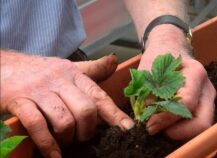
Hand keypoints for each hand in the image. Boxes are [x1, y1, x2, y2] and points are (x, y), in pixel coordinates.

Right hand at [0, 52, 133, 157]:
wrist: (4, 65)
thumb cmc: (40, 71)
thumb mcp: (68, 67)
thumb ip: (92, 69)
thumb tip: (114, 62)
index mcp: (74, 74)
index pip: (99, 95)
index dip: (115, 114)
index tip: (127, 129)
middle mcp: (59, 80)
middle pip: (85, 110)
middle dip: (88, 130)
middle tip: (83, 137)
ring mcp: (39, 91)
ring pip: (64, 120)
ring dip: (68, 138)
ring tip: (66, 142)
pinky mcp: (19, 101)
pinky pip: (38, 126)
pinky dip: (48, 145)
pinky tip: (53, 155)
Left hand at [138, 25, 215, 140]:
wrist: (170, 50)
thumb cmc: (158, 58)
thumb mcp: (148, 70)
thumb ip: (146, 92)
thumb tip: (145, 117)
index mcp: (195, 73)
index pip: (186, 102)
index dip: (166, 118)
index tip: (148, 125)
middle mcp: (207, 89)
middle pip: (202, 123)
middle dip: (178, 133)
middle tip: (157, 131)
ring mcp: (208, 100)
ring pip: (200, 127)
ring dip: (179, 133)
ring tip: (159, 127)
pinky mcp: (204, 108)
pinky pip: (195, 125)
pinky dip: (180, 130)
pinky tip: (165, 125)